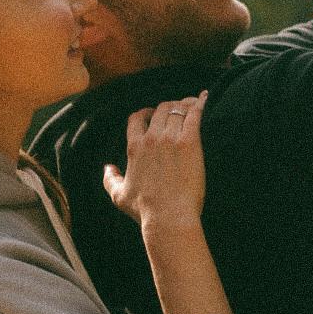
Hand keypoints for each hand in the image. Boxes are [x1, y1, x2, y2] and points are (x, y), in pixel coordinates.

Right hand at [103, 94, 208, 231]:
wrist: (168, 216)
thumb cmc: (145, 209)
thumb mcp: (119, 195)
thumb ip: (110, 179)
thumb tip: (108, 168)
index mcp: (134, 147)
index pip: (137, 118)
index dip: (146, 112)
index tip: (152, 113)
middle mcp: (151, 138)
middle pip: (161, 109)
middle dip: (169, 106)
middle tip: (178, 109)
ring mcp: (171, 139)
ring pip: (177, 110)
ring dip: (185, 105)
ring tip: (193, 104)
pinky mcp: (190, 142)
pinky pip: (195, 115)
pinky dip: (199, 104)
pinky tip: (204, 98)